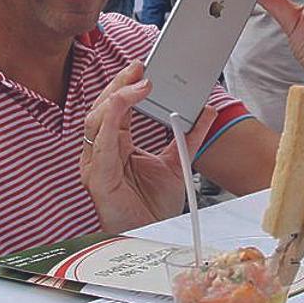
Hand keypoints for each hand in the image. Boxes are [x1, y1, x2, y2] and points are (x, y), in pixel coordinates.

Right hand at [79, 60, 217, 232]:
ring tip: (137, 82)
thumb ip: (190, 135)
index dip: (125, 86)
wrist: (154, 235)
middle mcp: (102, 151)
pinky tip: (120, 104)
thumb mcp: (178, 161)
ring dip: (116, 96)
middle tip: (138, 67)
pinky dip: (110, 119)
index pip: (115, 108)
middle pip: (102, 108)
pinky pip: (100, 142)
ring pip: (96, 119)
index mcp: (116, 145)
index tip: (142, 67)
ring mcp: (96, 164)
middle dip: (119, 83)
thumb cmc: (153, 205)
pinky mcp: (98, 177)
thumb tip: (207, 110)